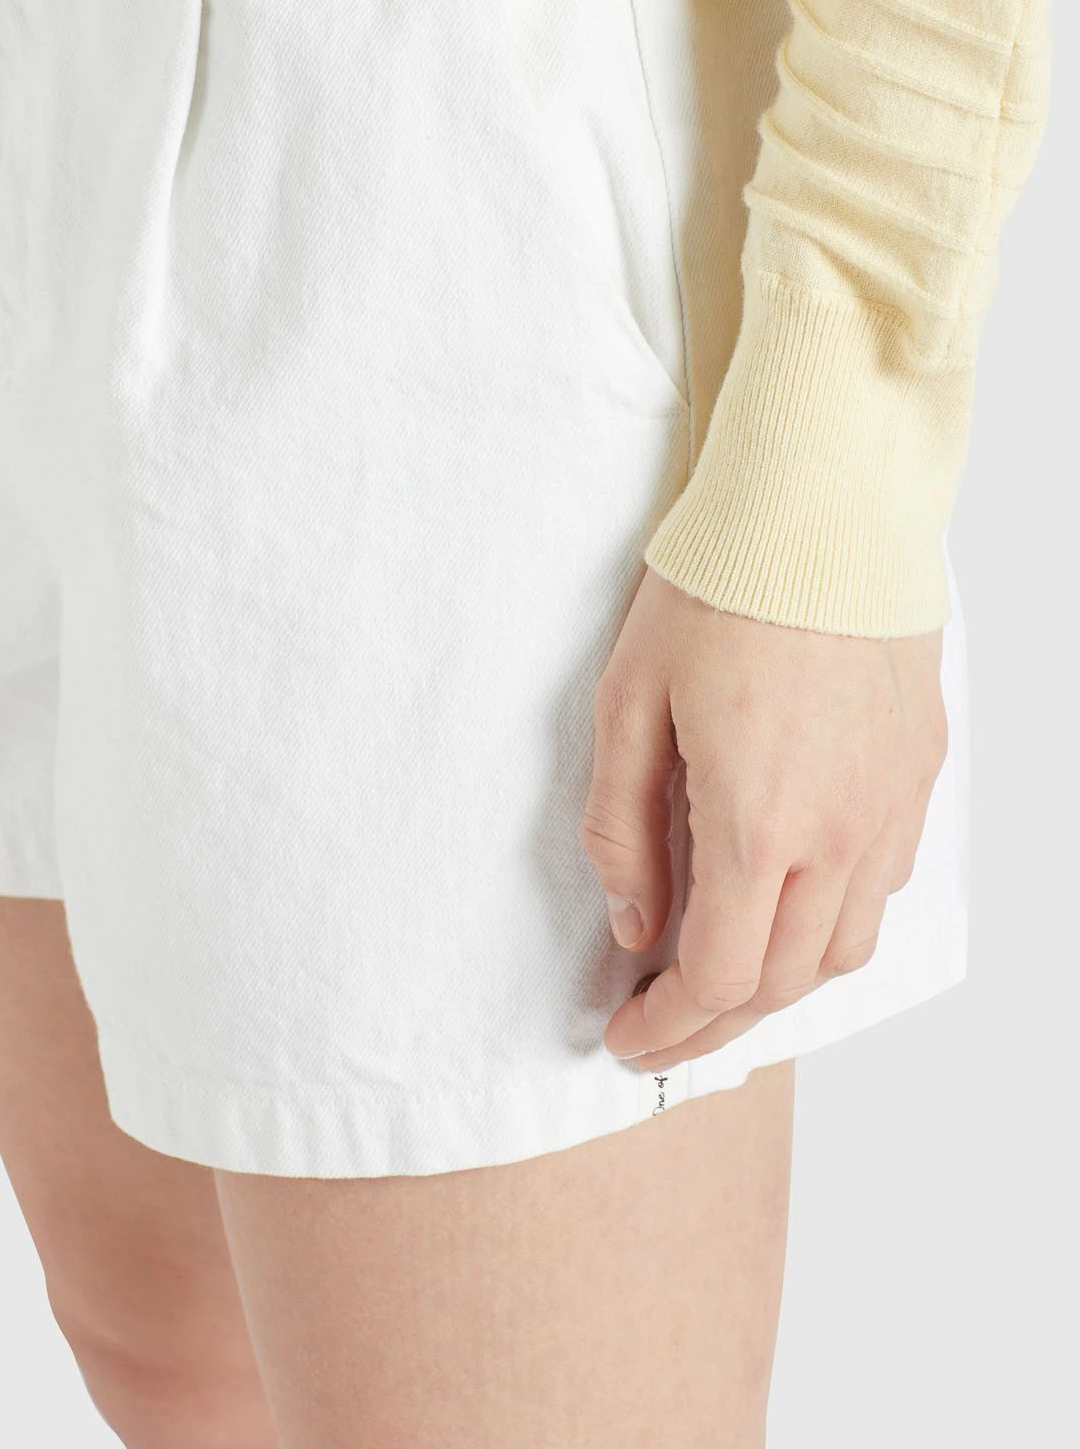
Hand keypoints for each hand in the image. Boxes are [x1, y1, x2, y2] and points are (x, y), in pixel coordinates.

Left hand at [581, 567, 947, 1070]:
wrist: (820, 506)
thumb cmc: (715, 590)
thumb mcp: (628, 703)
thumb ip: (621, 827)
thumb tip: (632, 923)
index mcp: (759, 825)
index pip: (720, 978)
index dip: (668, 1026)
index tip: (626, 1036)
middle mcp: (842, 834)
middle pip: (785, 982)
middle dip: (715, 1022)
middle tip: (659, 1024)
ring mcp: (892, 806)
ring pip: (845, 946)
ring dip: (780, 980)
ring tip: (721, 972)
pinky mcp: (920, 771)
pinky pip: (884, 884)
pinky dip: (831, 920)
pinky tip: (787, 898)